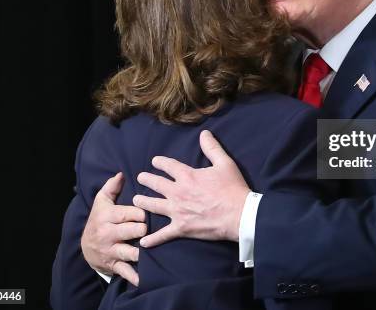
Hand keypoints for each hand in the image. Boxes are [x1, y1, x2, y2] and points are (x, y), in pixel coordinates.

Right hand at [81, 173, 146, 285]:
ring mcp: (111, 250)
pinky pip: (124, 271)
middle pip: (131, 231)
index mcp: (107, 216)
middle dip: (143, 229)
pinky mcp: (113, 264)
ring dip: (141, 251)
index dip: (142, 212)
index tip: (154, 207)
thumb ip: (112, 187)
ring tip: (152, 248)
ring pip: (129, 251)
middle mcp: (108, 234)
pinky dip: (134, 276)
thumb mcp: (102, 201)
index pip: (128, 213)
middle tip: (151, 227)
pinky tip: (144, 278)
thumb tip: (121, 174)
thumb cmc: (99, 218)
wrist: (86, 246)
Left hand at [133, 130, 249, 246]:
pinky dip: (153, 239)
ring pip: (153, 206)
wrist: (239, 214)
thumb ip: (212, 148)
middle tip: (140, 177)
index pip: (169, 166)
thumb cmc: (233, 188)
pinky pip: (163, 235)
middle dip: (146, 179)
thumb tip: (204, 133)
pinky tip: (143, 242)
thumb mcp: (225, 163)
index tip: (154, 161)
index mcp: (188, 176)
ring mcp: (177, 211)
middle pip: (156, 184)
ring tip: (135, 201)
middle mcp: (178, 192)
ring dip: (142, 202)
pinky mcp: (181, 228)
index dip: (160, 162)